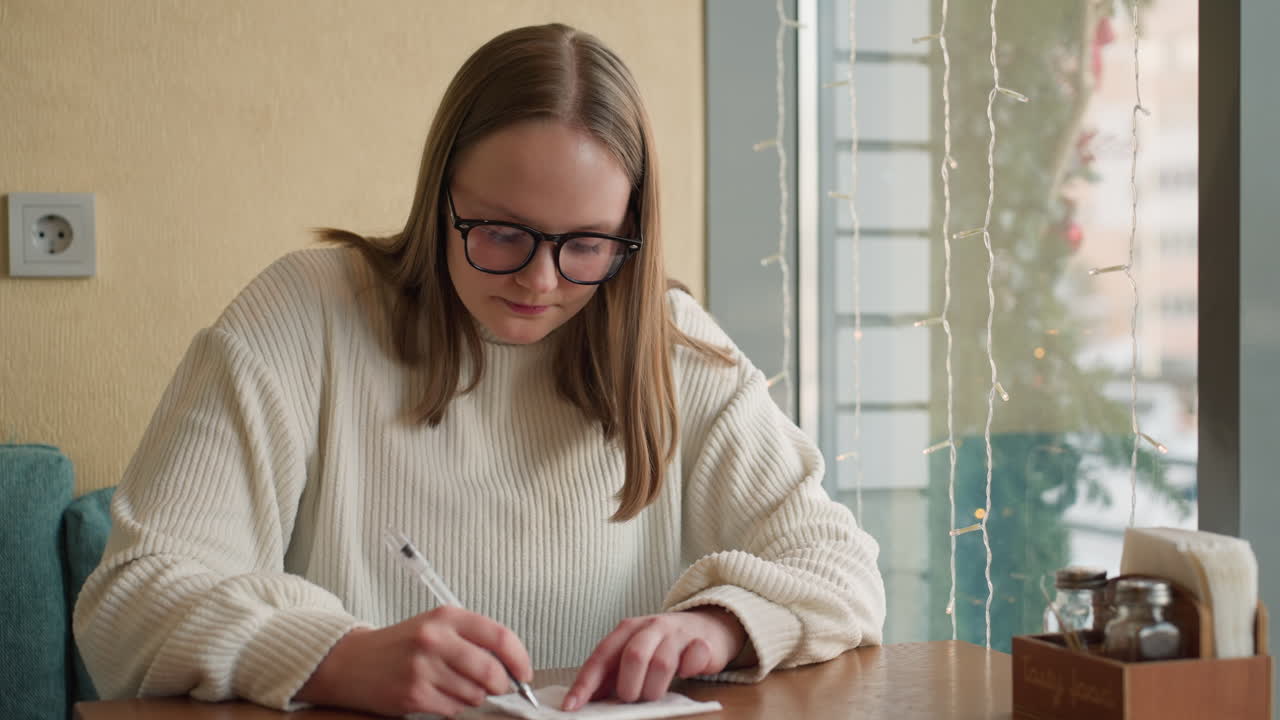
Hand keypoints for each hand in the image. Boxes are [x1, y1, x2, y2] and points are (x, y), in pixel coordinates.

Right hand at [295, 605, 532, 717]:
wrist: (354, 662)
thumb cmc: (402, 645)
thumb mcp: (437, 627)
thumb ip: (474, 640)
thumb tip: (513, 668)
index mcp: (447, 617)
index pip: (500, 636)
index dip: (520, 659)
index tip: (524, 673)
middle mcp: (435, 639)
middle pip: (491, 671)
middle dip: (500, 686)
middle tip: (496, 688)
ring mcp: (423, 668)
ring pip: (474, 694)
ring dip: (473, 698)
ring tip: (454, 687)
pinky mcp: (413, 695)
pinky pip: (453, 710)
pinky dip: (453, 708)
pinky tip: (438, 696)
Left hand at [562, 607, 747, 710]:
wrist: (706, 625)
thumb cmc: (662, 645)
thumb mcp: (633, 651)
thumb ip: (612, 673)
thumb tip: (584, 700)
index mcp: (628, 629)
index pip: (601, 656)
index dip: (586, 683)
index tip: (572, 706)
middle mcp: (651, 627)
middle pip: (633, 656)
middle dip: (629, 686)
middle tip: (631, 698)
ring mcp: (678, 633)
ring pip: (662, 663)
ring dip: (655, 688)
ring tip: (655, 693)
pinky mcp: (702, 643)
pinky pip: (695, 657)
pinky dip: (688, 669)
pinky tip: (685, 672)